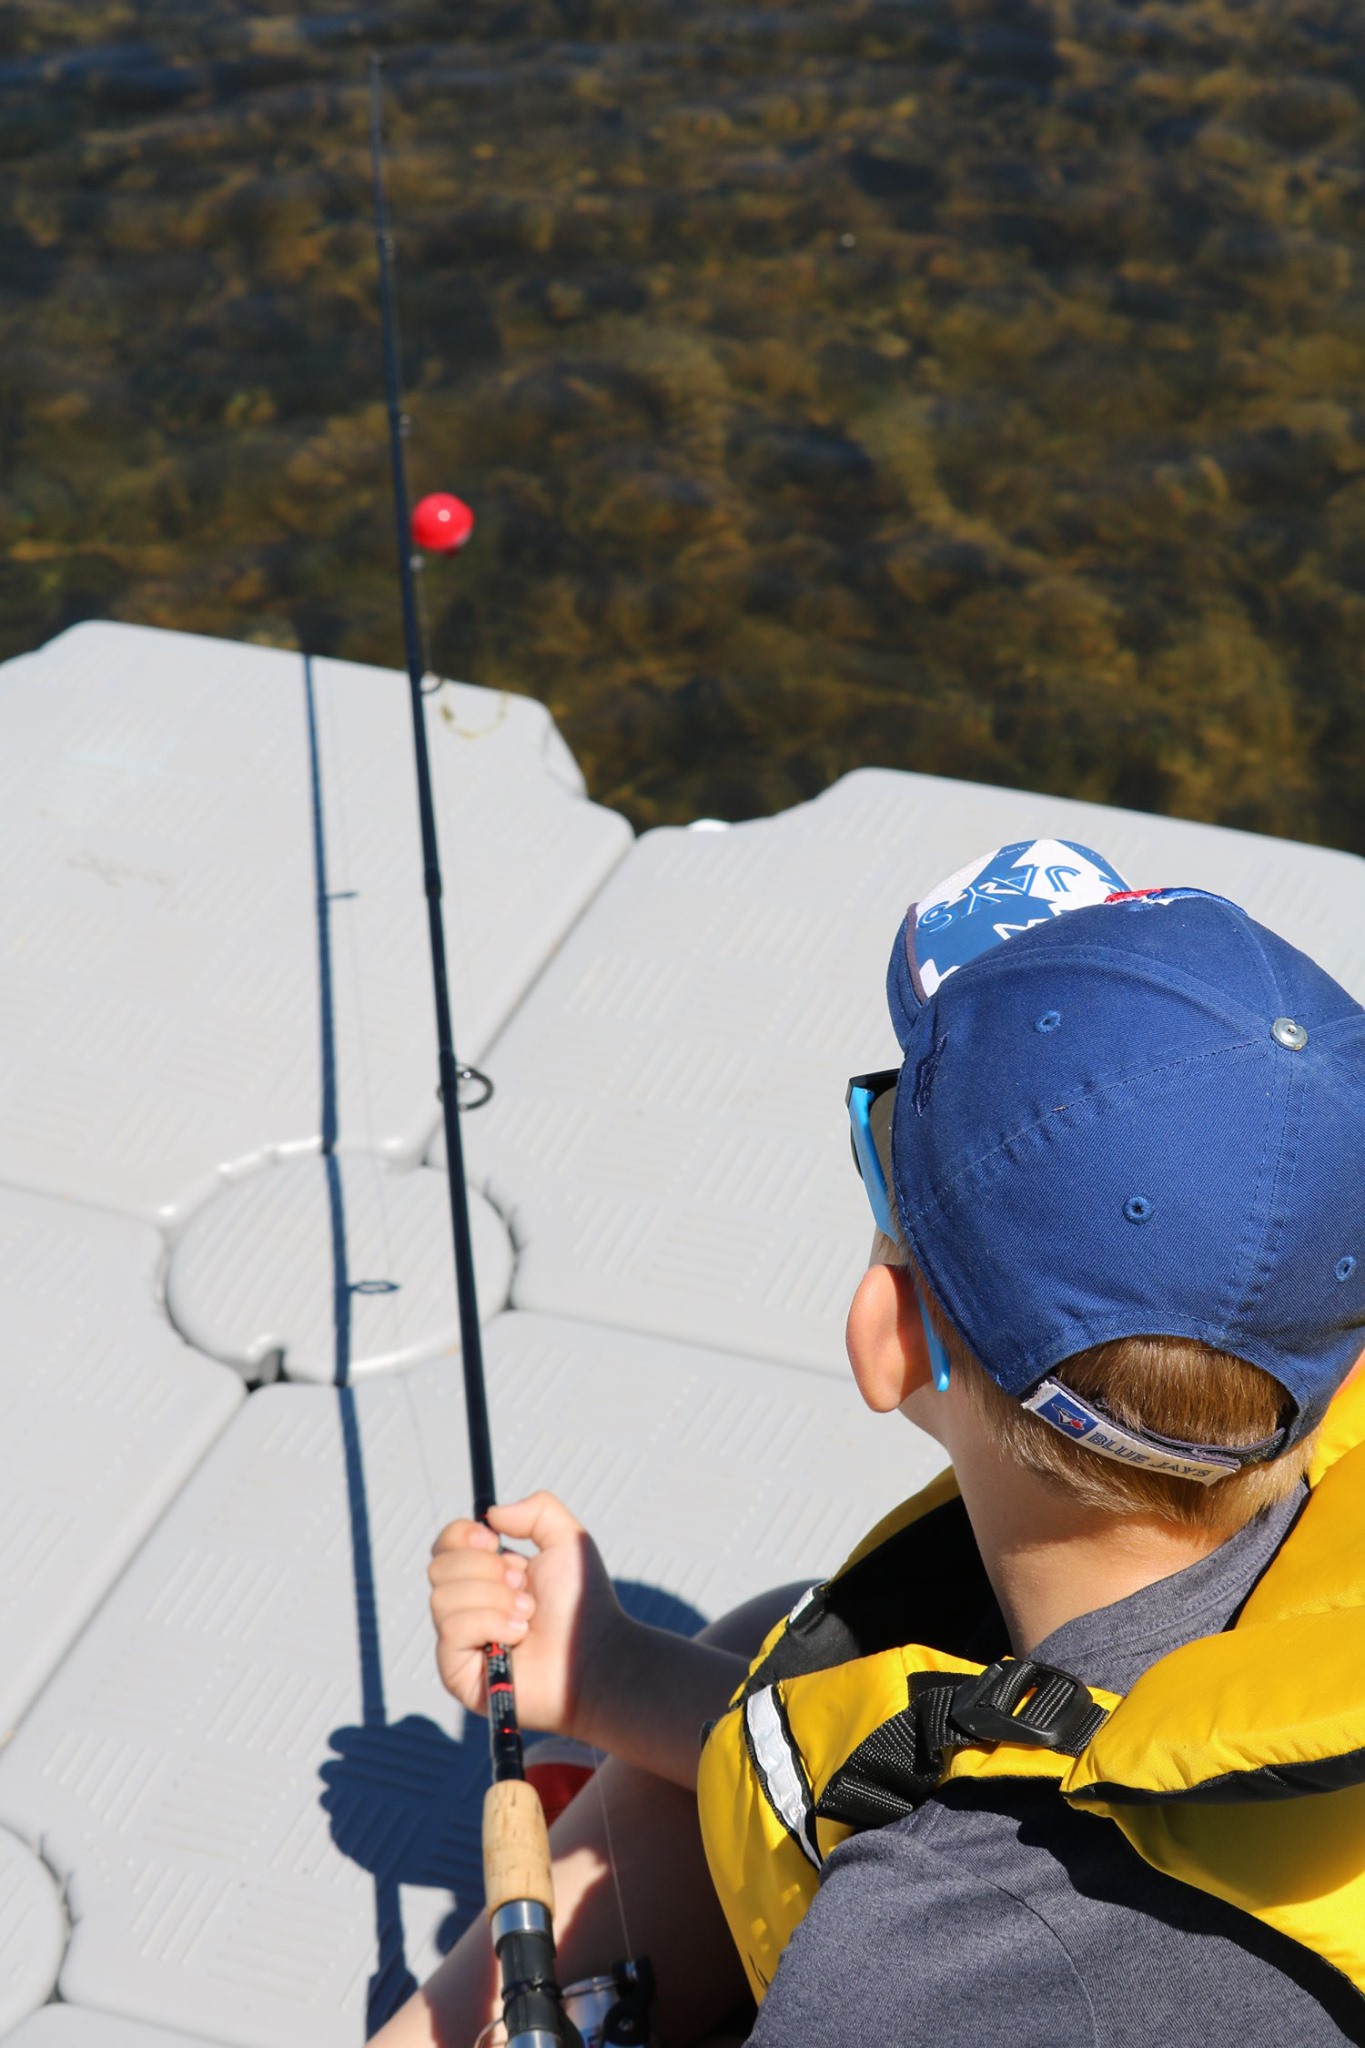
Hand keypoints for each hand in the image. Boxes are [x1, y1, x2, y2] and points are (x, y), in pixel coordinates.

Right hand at [428, 1492, 625, 1742]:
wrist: (595, 1655)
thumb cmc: (583, 1606)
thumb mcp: (567, 1541)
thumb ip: (537, 1509)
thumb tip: (490, 1515)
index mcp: (485, 1577)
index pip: (444, 1546)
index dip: (461, 1535)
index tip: (493, 1540)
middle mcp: (467, 1607)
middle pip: (438, 1567)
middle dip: (486, 1570)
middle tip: (523, 1585)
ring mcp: (459, 1642)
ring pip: (443, 1598)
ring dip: (495, 1599)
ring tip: (527, 1615)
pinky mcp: (456, 1673)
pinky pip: (452, 1629)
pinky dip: (491, 1624)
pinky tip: (518, 1636)